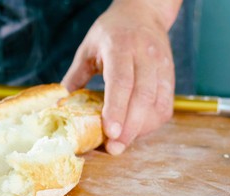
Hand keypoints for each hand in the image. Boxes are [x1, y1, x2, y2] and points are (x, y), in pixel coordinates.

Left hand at [62, 0, 177, 154]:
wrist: (143, 12)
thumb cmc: (110, 31)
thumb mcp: (87, 49)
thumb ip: (75, 77)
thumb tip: (60, 105)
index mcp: (120, 46)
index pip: (121, 82)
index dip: (117, 109)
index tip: (110, 132)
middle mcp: (145, 55)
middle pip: (142, 97)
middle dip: (129, 127)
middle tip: (115, 148)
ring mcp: (161, 65)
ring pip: (158, 104)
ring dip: (141, 129)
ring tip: (123, 143)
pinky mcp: (170, 75)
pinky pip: (166, 105)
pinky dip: (152, 123)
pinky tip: (137, 131)